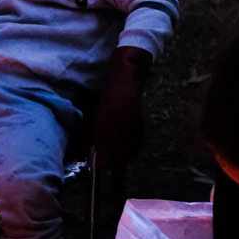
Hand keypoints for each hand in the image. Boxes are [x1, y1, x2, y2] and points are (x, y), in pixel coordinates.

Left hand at [92, 46, 151, 166]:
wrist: (125, 72)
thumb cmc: (109, 91)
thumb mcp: (100, 108)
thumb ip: (101, 126)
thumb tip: (101, 145)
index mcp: (102, 116)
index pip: (103, 141)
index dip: (105, 155)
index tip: (105, 166)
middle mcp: (115, 116)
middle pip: (117, 143)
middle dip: (117, 157)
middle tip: (118, 167)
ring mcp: (127, 115)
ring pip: (129, 139)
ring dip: (129, 152)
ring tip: (128, 161)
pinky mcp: (138, 112)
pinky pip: (138, 131)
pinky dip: (137, 141)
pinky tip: (137, 149)